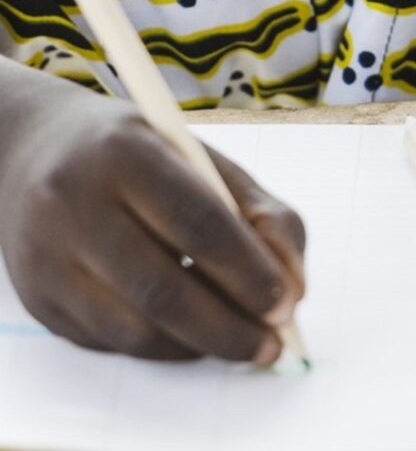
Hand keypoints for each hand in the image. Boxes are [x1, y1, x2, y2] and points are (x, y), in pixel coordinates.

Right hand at [0, 90, 304, 362]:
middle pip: (162, 290)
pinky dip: (165, 348)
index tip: (287, 303)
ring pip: (135, 329)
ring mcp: (48, 257)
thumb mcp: (206, 159)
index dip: (248, 271)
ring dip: (200, 345)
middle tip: (272, 342)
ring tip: (242, 340)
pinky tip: (195, 335)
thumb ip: (260, 213)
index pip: (198, 223)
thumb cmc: (146, 155)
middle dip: (230, 326)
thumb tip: (293, 285)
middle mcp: (76, 203)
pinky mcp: (38, 300)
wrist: (40, 152)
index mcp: (128, 153)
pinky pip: (112, 342)